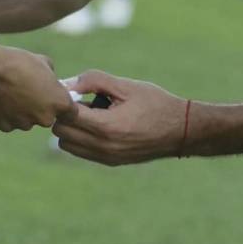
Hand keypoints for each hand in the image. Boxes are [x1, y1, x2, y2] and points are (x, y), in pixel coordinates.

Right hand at [0, 45, 75, 131]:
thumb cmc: (18, 62)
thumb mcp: (44, 62)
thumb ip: (52, 77)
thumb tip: (50, 81)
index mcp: (60, 102)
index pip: (71, 113)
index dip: (64, 105)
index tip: (55, 97)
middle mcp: (45, 118)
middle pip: (48, 117)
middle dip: (42, 107)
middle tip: (30, 90)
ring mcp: (25, 124)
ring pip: (28, 120)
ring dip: (24, 111)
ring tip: (13, 92)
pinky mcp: (6, 126)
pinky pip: (11, 122)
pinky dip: (8, 114)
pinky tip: (2, 99)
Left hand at [52, 70, 187, 165]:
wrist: (180, 130)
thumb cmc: (155, 103)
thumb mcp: (126, 86)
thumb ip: (95, 81)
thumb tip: (67, 83)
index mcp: (107, 126)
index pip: (66, 116)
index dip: (65, 100)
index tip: (76, 90)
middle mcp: (103, 147)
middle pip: (62, 133)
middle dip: (66, 114)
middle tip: (82, 100)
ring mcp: (106, 157)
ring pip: (67, 145)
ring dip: (72, 128)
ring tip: (91, 113)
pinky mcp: (110, 162)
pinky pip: (81, 151)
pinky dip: (81, 138)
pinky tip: (99, 124)